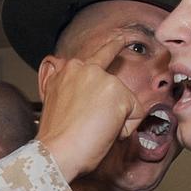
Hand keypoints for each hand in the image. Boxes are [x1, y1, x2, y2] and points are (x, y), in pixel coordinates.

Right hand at [36, 35, 144, 181]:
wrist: (56, 152)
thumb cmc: (56, 138)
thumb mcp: (54, 103)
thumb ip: (70, 89)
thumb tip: (87, 95)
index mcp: (65, 70)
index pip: (94, 55)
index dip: (113, 45)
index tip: (122, 37)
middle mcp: (82, 67)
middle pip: (115, 83)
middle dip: (116, 101)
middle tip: (107, 97)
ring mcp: (101, 77)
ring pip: (125, 101)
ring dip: (117, 120)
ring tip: (95, 131)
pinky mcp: (117, 91)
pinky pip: (135, 114)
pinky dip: (125, 129)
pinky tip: (106, 133)